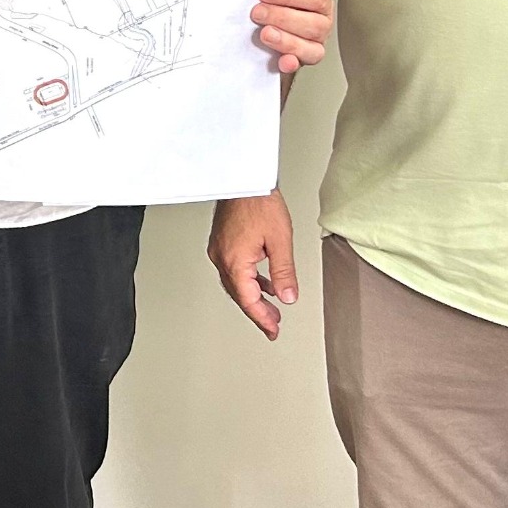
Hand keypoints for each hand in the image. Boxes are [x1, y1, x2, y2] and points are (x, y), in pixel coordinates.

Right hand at [208, 190, 300, 338]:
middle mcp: (222, 257)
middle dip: (257, 312)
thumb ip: (284, 272)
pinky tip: (262, 282)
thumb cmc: (258, 201)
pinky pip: (234, 269)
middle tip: (272, 325)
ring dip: (253, 297)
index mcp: (235, 261)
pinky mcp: (222, 241)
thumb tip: (288, 296)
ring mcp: (219, 249)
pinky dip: (249, 281)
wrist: (243, 177)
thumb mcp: (280, 240)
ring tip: (270, 308)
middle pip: (239, 294)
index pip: (248, 300)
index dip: (262, 318)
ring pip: (235, 283)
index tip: (272, 330)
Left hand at [251, 0, 332, 73]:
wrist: (266, 20)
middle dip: (282, 17)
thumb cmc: (274, 1)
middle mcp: (322, 24)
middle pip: (314, 24)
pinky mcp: (300, 61)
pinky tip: (283, 61)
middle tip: (258, 12)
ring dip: (285, 41)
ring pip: (310, 48)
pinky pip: (299, 66)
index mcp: (320, 1)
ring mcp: (314, 45)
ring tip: (265, 34)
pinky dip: (290, 63)